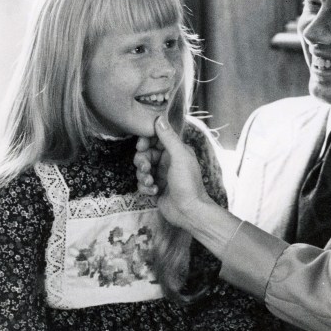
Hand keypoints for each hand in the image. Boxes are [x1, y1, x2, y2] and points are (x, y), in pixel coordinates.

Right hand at [139, 115, 211, 229]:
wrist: (189, 212)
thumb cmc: (188, 183)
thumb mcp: (180, 157)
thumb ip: (168, 138)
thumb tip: (159, 118)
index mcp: (175, 150)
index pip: (155, 139)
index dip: (145, 141)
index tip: (141, 146)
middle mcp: (167, 161)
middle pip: (145, 154)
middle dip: (142, 161)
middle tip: (146, 168)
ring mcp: (161, 175)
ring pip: (141, 169)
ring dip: (143, 176)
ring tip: (151, 183)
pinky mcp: (155, 188)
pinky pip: (142, 183)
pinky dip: (145, 187)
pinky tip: (154, 192)